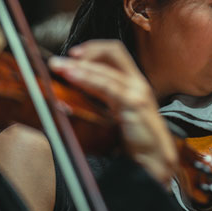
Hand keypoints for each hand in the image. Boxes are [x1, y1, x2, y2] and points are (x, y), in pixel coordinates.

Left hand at [49, 40, 177, 186]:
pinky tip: (73, 77)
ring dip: (80, 66)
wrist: (154, 161)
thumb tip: (64, 101)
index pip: (114, 54)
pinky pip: (108, 87)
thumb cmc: (134, 142)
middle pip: (113, 52)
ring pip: (106, 69)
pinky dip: (87, 79)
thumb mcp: (112, 117)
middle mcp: (137, 83)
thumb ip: (96, 104)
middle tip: (57, 61)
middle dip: (83, 53)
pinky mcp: (134, 104)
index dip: (93, 49)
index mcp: (133, 84)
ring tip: (59, 67)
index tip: (71, 54)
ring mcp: (138, 92)